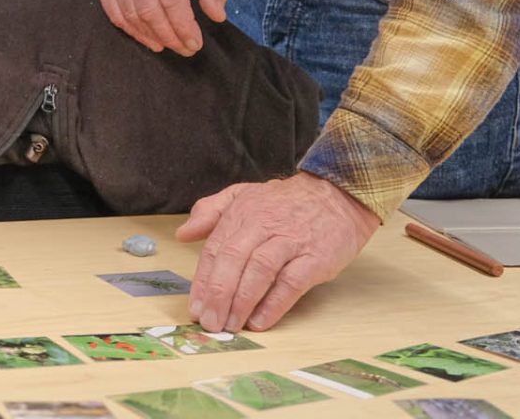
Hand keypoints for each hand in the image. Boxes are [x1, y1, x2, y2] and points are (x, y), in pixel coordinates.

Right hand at [95, 0, 228, 54]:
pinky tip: (151, 40)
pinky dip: (135, 33)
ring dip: (154, 37)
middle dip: (170, 36)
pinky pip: (117, 16)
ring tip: (170, 45)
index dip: (183, 26)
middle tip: (185, 49)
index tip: (195, 43)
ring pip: (133, 16)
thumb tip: (217, 15)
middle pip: (150, 11)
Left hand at [177, 172, 380, 331]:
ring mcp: (289, 241)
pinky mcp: (314, 257)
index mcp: (241, 213)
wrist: (337, 195)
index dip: (202, 281)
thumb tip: (183, 234)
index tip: (195, 307)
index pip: (215, 250)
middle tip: (209, 322)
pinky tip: (261, 320)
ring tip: (231, 325)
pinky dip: (274, 304)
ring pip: (259, 271)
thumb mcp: (243, 195)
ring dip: (242, 301)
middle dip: (218, 294)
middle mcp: (262, 226)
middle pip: (233, 260)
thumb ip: (210, 212)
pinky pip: (291, 283)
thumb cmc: (286, 202)